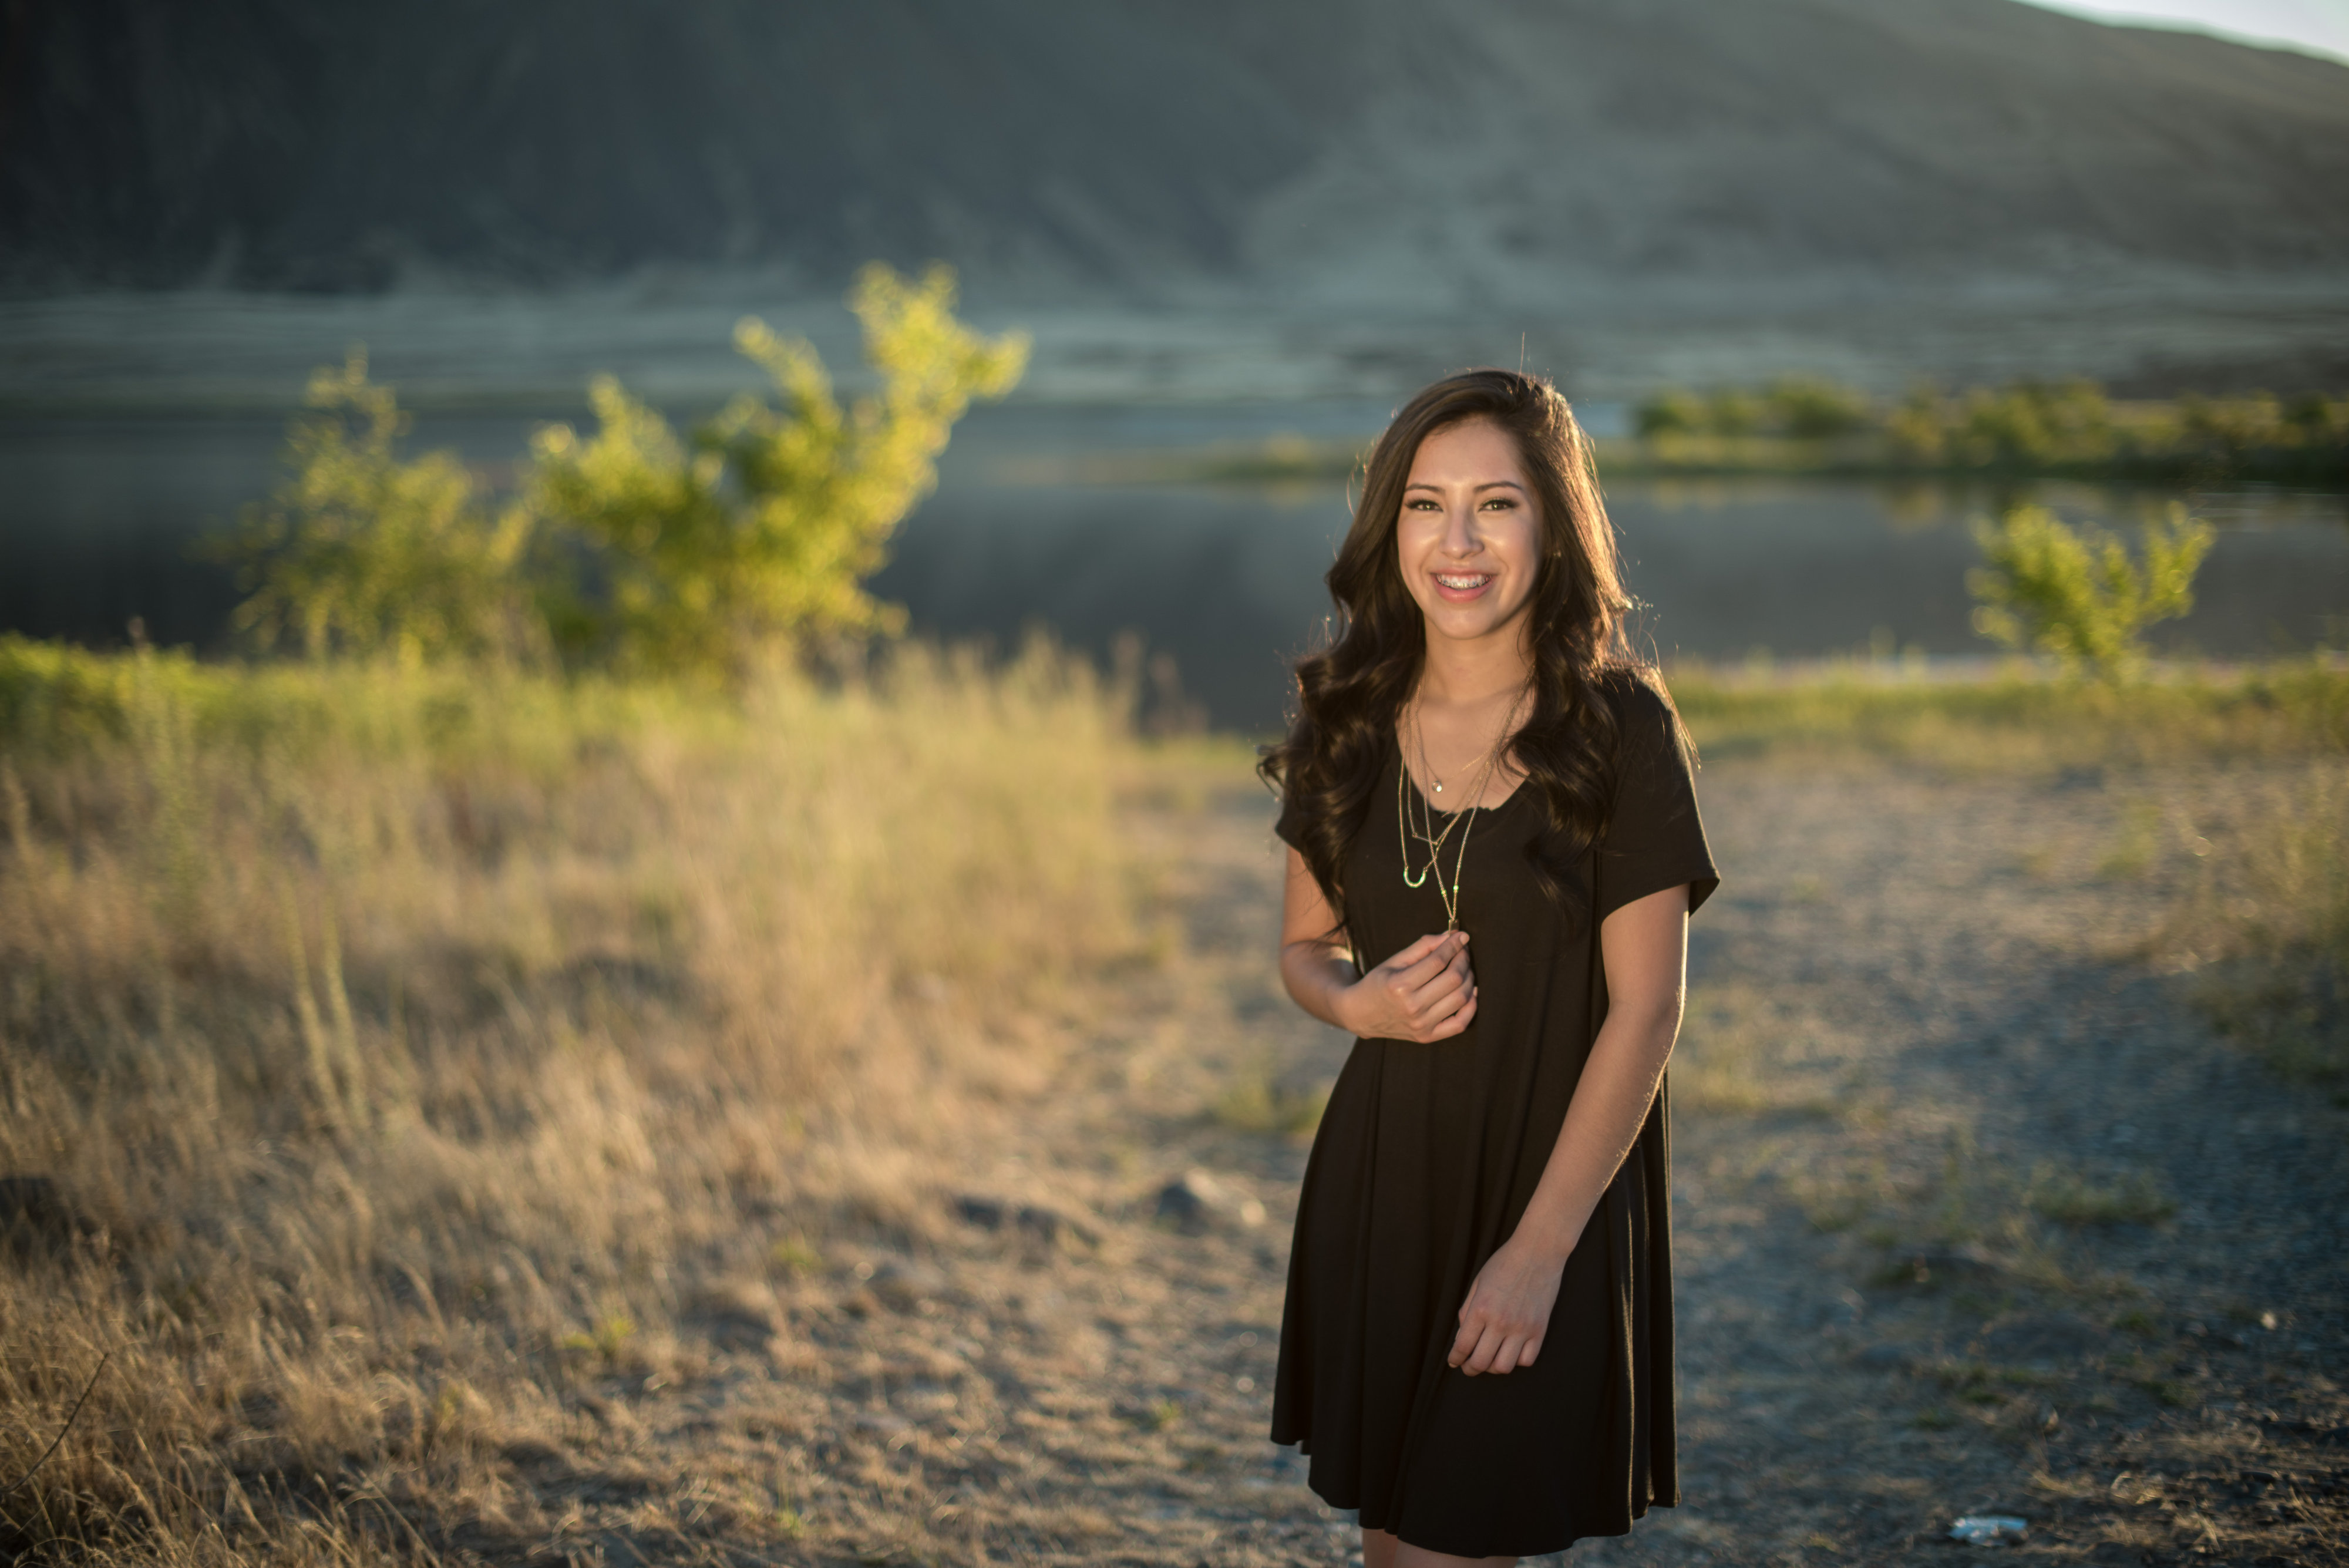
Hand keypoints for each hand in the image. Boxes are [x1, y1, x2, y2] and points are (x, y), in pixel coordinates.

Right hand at [1335, 930, 1475, 1042]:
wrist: (1361, 1014)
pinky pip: (1460, 1024)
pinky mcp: (1427, 1037)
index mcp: (1400, 985)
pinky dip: (1471, 1007)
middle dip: (1463, 960)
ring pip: (1461, 998)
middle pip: (1453, 978)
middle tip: (1463, 951)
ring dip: (1469, 978)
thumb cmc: (1379, 983)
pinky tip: (1470, 992)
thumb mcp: (1394, 960)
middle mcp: (1412, 1007)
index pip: (1437, 961)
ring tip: (1465, 968)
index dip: (1453, 946)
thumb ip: (1423, 946)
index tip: (1461, 936)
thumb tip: (1450, 936)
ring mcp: (1421, 1025)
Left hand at [1447, 1238, 1563, 1375]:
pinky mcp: (1540, 1329)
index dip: (1455, 1359)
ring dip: (1493, 1368)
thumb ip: (1466, 1311)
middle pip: (1481, 1362)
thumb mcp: (1478, 1283)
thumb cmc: (1504, 1263)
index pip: (1463, 1346)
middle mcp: (1501, 1322)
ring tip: (1490, 1359)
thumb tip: (1461, 1339)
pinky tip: (1511, 1351)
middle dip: (1470, 1368)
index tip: (1453, 1362)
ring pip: (1504, 1367)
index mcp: (1481, 1308)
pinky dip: (1517, 1361)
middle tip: (1469, 1367)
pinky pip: (1527, 1360)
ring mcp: (1522, 1328)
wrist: (1538, 1251)